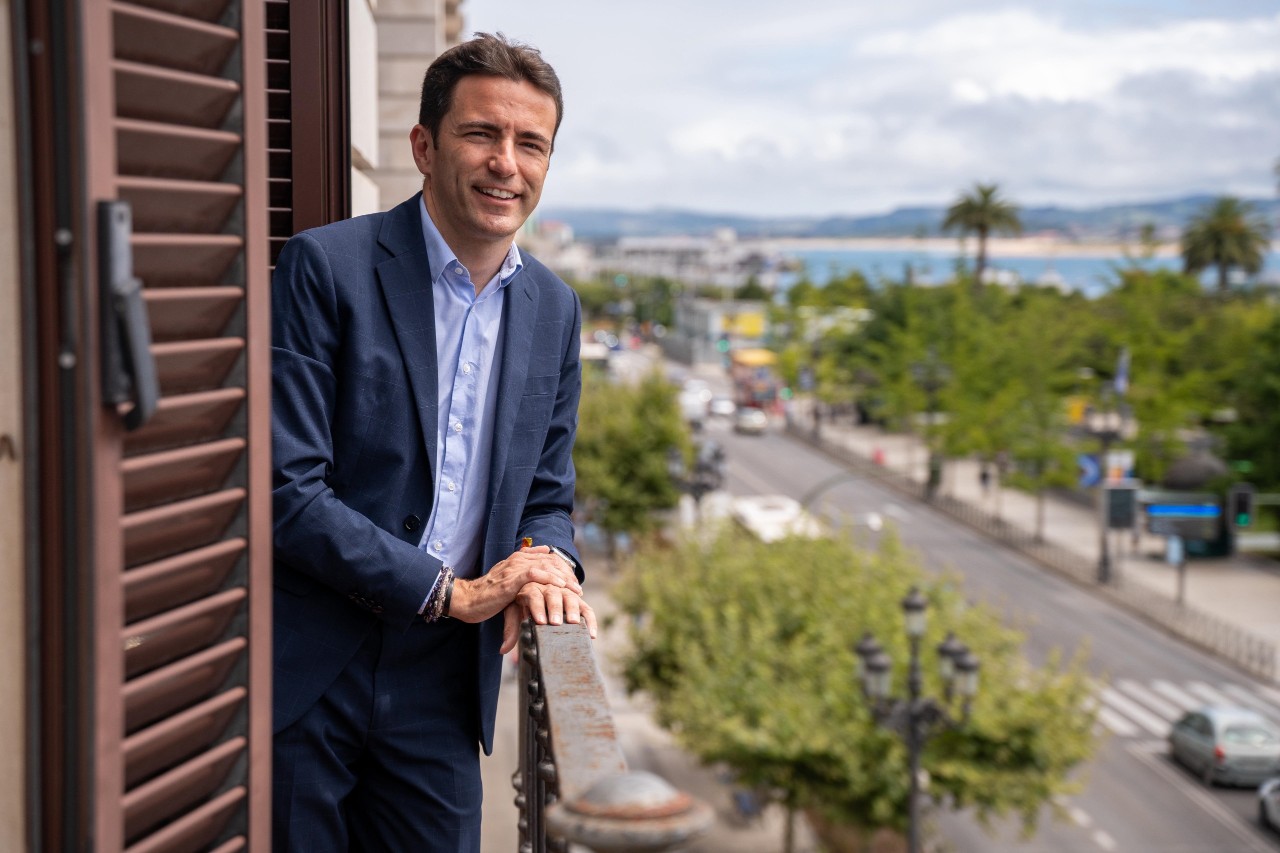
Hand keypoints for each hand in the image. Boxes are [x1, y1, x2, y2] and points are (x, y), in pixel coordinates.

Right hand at [449, 546, 580, 625]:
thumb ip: (522, 571)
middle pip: (549, 562)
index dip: (562, 569)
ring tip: (574, 590)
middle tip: (578, 588)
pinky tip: (559, 586)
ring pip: (545, 567)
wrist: (467, 600)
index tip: (573, 582)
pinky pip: (533, 574)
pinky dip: (548, 578)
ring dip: (562, 578)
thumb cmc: (487, 593)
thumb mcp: (507, 580)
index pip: (547, 558)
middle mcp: (517, 560)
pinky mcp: (510, 580)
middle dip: (566, 575)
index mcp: (517, 559)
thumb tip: (540, 561)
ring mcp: (514, 569)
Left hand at [499, 583, 596, 653]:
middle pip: (553, 593)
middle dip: (555, 608)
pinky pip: (586, 608)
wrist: (534, 587)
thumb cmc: (522, 603)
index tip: (540, 622)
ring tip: (574, 623)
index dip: (537, 607)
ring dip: (573, 610)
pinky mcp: (577, 601)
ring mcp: (565, 592)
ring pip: (571, 597)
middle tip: (556, 622)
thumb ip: (510, 629)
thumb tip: (503, 649)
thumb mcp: (513, 612)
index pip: (533, 595)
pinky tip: (591, 634)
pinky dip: (590, 620)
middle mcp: (548, 587)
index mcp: (531, 588)